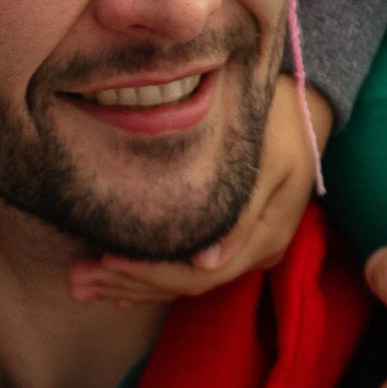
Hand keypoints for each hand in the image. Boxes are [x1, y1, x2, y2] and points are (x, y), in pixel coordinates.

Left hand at [72, 83, 333, 307]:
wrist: (309, 102)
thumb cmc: (283, 119)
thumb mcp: (268, 159)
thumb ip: (241, 214)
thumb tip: (207, 263)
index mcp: (265, 236)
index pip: (200, 274)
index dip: (152, 271)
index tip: (106, 260)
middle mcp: (254, 250)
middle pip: (187, 283)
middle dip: (130, 283)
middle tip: (77, 282)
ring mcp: (244, 247)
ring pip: (183, 280)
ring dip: (132, 285)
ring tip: (82, 284)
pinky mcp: (232, 238)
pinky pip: (188, 267)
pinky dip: (150, 276)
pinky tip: (116, 285)